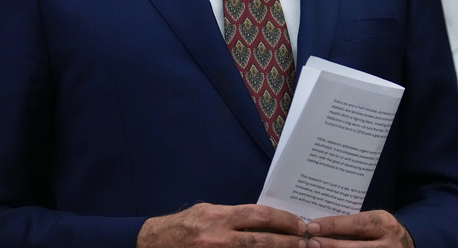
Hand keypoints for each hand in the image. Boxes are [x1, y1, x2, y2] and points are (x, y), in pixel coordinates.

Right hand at [137, 202, 306, 246]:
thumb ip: (235, 217)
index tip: (298, 225)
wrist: (154, 243)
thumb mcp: (210, 212)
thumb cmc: (185, 225)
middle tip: (303, 243)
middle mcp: (217, 236)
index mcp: (218, 217)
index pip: (260, 216)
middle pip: (261, 240)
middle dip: (286, 242)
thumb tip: (266, 220)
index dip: (283, 220)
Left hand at [304, 210, 412, 247]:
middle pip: (355, 247)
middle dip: (331, 245)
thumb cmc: (382, 231)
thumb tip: (323, 225)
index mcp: (384, 224)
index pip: (357, 224)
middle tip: (311, 243)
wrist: (405, 246)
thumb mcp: (375, 221)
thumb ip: (355, 223)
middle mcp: (387, 244)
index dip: (334, 226)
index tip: (314, 226)